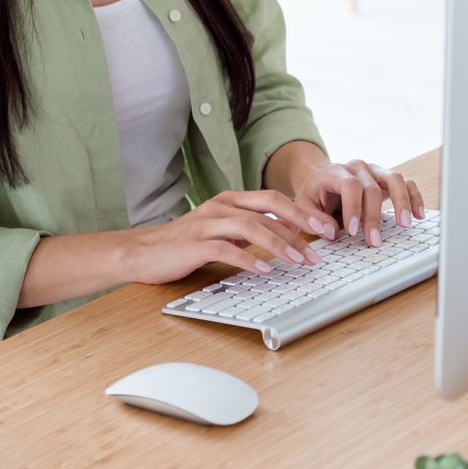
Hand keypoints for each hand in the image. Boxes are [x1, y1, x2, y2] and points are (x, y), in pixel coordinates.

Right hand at [121, 188, 337, 284]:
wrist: (141, 252)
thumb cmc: (185, 244)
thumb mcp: (222, 232)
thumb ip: (249, 231)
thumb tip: (287, 238)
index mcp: (230, 201)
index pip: (274, 199)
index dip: (302, 211)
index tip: (326, 227)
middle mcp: (221, 206)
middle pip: (268, 207)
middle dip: (300, 223)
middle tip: (323, 239)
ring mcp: (207, 223)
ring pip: (251, 226)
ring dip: (279, 243)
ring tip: (300, 258)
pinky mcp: (194, 243)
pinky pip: (226, 249)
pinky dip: (248, 258)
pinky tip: (264, 269)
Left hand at [291, 159, 424, 247]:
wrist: (322, 180)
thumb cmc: (315, 195)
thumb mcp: (304, 206)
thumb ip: (313, 219)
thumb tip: (331, 232)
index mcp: (336, 171)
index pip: (350, 185)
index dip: (353, 208)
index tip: (352, 231)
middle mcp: (358, 168)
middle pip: (372, 188)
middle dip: (374, 217)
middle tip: (374, 241)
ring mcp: (375, 171)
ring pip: (395, 179)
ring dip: (402, 202)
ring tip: (405, 224)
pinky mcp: (387, 179)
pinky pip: (406, 183)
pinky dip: (414, 197)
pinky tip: (418, 214)